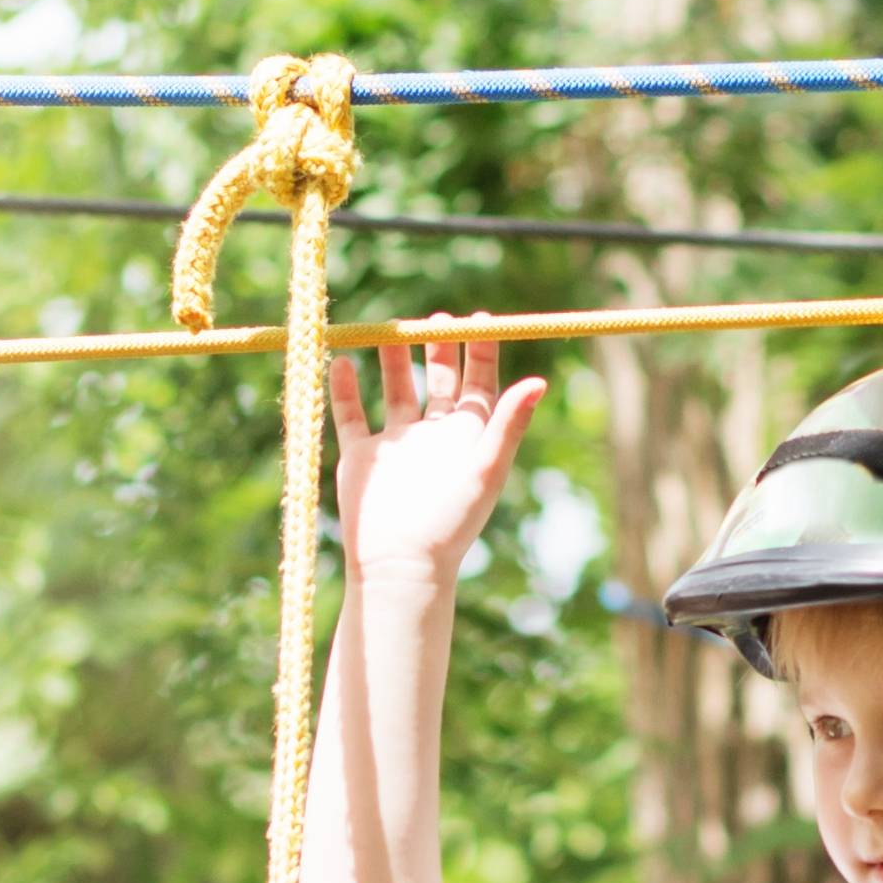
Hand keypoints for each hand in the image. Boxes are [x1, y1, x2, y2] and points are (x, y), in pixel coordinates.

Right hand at [329, 332, 545, 587]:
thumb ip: (509, 424)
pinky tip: (342, 361)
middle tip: (434, 318)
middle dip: (436, 348)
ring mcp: (396, 445)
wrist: (400, 565)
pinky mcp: (362, 457)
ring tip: (387, 330)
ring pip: (394, 391)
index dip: (480, 350)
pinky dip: (345, 389)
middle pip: (439, 381)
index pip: (479, 383)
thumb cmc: (449, 524)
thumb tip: (539, 381)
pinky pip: (351, 415)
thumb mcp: (485, 470)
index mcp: (467, 438)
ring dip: (392, 360)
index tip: (478, 317)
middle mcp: (433, 437)